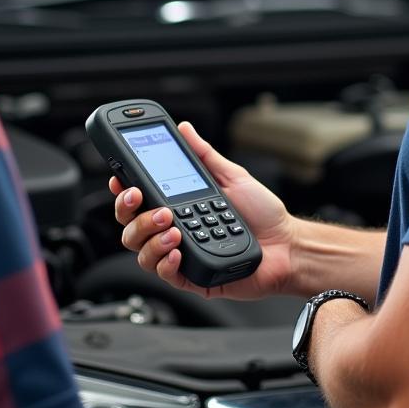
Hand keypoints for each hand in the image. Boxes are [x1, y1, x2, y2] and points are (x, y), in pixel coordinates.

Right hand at [110, 121, 295, 299]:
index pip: (138, 202)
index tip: (121, 178)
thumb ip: (204, 155)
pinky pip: (166, 275)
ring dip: (150, 237)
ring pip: (141, 252)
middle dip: (132, 213)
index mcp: (177, 208)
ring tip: (173, 226)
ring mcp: (181, 256)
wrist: (287, 244)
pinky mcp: (192, 278)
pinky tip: (179, 249)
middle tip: (148, 201)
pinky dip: (166, 262)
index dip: (123, 191)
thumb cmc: (262, 214)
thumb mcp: (231, 176)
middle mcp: (173, 232)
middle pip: (130, 227)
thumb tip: (184, 129)